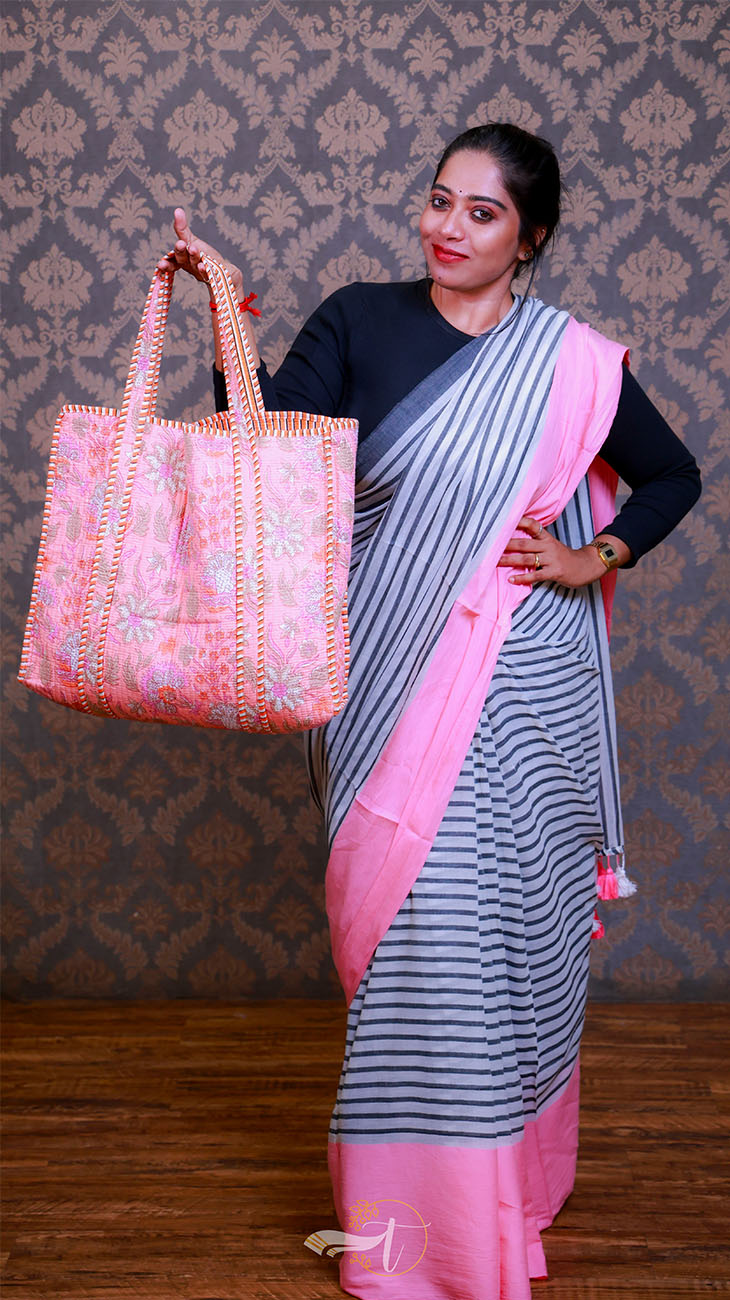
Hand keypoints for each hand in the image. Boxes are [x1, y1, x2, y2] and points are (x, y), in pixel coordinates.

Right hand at [156, 207, 244, 297]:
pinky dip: (205, 269)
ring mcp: (199, 271)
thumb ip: (182, 228)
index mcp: (181, 259)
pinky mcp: (211, 274)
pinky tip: (203, 265)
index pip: (171, 262)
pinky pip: (208, 272)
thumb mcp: (190, 240)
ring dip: (193, 256)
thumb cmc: (202, 255)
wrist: (220, 269)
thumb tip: (177, 210)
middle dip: (180, 252)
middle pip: (182, 260)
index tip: (160, 264)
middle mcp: (189, 266)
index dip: (166, 264)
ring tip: (193, 249)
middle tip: (180, 244)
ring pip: (195, 264)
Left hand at [498, 516, 623, 587]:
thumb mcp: (552, 545)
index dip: (520, 521)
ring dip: (509, 560)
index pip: (533, 525)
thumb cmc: (564, 556)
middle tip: (489, 545)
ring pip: (526, 559)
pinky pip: (535, 575)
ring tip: (495, 562)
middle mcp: (548, 546)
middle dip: (506, 544)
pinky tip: (511, 579)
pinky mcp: (554, 572)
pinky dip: (522, 578)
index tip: (504, 520)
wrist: (586, 566)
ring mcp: (551, 559)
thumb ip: (536, 542)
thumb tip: (513, 540)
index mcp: (547, 538)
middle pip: (524, 543)